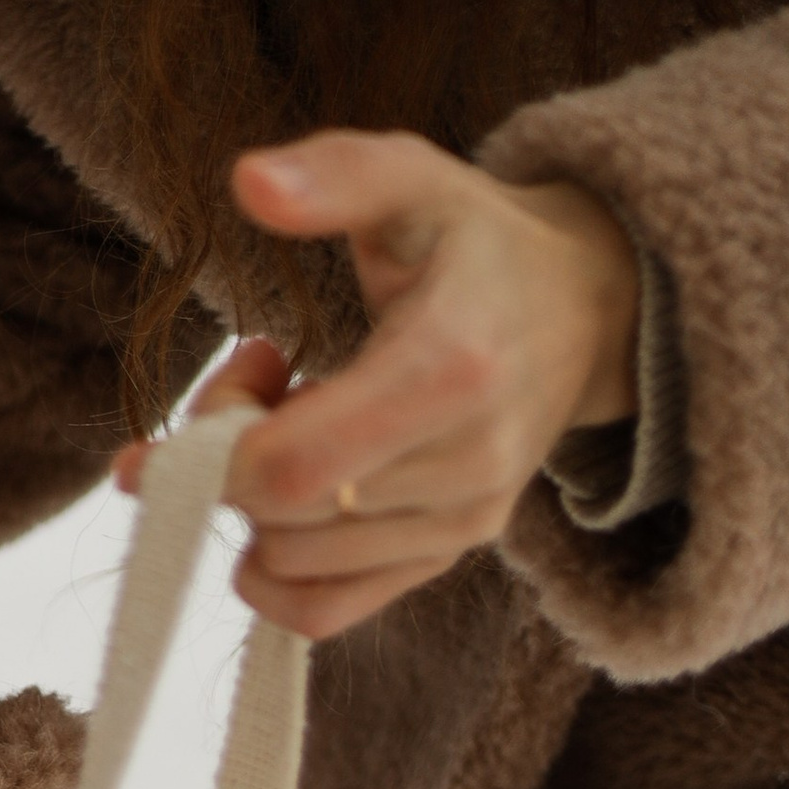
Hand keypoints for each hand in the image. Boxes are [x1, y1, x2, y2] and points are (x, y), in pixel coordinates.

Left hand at [111, 129, 642, 640]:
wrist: (582, 309)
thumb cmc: (476, 242)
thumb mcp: (415, 180)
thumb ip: (335, 176)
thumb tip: (248, 181)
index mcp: (452, 367)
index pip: (293, 468)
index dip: (212, 449)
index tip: (205, 395)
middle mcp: (465, 464)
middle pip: (282, 520)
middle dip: (227, 461)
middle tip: (254, 381)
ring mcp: (460, 523)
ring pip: (291, 568)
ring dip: (251, 507)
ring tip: (287, 425)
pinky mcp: (446, 557)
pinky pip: (324, 613)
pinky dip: (274, 572)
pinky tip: (286, 503)